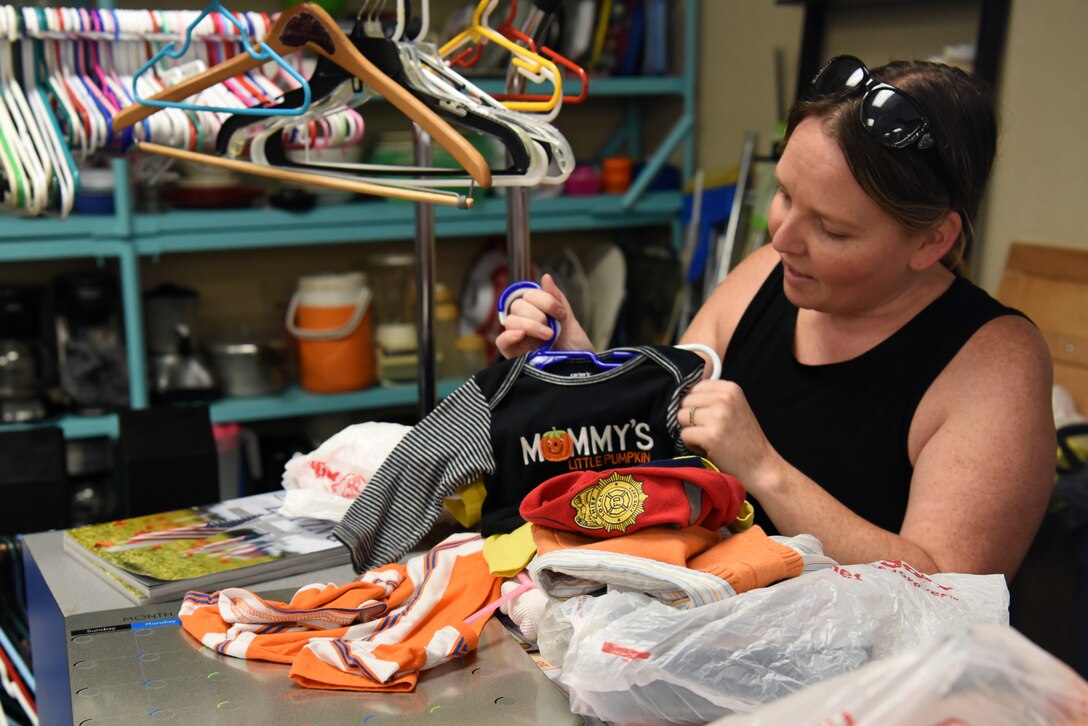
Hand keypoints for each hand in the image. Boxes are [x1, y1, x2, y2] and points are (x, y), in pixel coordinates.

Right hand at [496, 273, 592, 357]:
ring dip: (530, 325)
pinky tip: (522, 335)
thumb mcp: (569, 320)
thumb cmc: (575, 347)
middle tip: (553, 328)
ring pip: (511, 321)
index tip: (561, 313)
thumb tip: (545, 277)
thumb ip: (556, 299)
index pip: (528, 295)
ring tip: (547, 336)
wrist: (580, 370)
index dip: (544, 300)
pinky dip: (509, 335)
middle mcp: (526, 323)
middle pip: (518, 306)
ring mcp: (519, 339)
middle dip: (538, 314)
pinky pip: (501, 341)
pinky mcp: (514, 355)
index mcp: (537, 312)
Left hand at [679, 379, 781, 493]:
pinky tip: (707, 449)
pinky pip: (684, 435)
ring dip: (690, 431)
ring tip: (708, 440)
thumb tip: (679, 394)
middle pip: (685, 402)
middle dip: (690, 418)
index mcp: (730, 388)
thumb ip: (712, 397)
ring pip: (681, 417)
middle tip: (708, 431)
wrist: (761, 466)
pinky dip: (691, 445)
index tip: (708, 417)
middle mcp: (724, 398)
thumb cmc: (743, 439)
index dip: (695, 405)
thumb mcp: (733, 408)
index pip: (694, 387)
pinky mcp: (711, 435)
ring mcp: (718, 416)